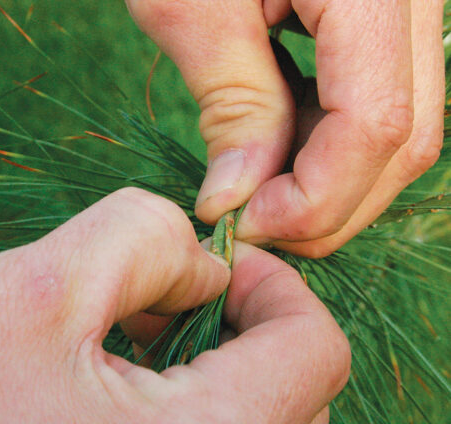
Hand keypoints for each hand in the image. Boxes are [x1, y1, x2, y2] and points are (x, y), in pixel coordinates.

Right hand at [0, 188, 349, 423]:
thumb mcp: (36, 292)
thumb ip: (145, 238)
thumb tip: (211, 268)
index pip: (316, 347)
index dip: (274, 286)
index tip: (219, 268)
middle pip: (305, 391)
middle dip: (248, 327)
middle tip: (171, 306)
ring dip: (232, 376)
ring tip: (149, 357)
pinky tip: (148, 408)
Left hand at [126, 0, 444, 256]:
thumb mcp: (191, 4)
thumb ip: (233, 107)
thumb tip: (234, 201)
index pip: (379, 124)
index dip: (314, 197)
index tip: (247, 223)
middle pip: (402, 143)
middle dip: (325, 207)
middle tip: (253, 221)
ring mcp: (412, 14)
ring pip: (398, 138)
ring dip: (327, 185)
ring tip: (259, 189)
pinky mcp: (386, 31)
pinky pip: (376, 113)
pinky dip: (327, 153)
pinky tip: (278, 152)